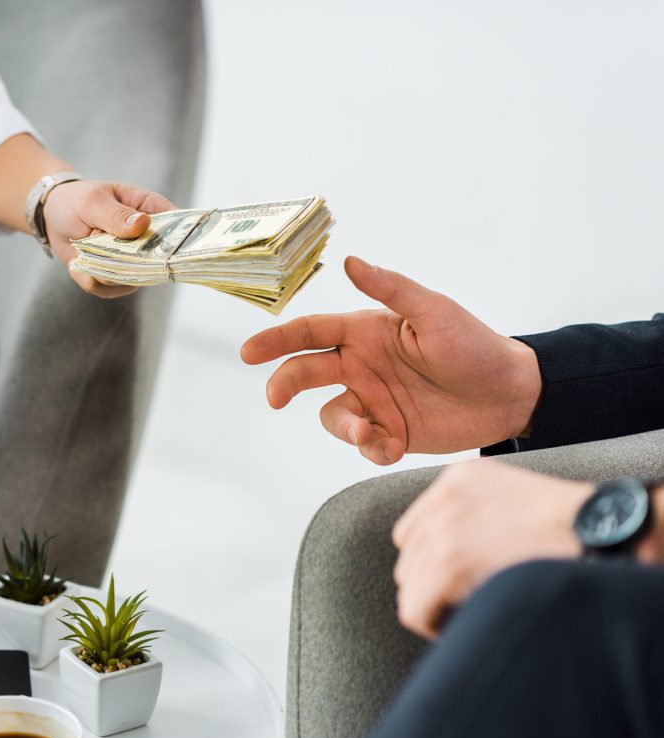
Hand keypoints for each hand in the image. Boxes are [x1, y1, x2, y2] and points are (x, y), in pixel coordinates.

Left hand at [43, 180, 174, 297]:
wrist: (54, 216)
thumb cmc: (78, 200)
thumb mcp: (93, 202)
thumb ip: (116, 215)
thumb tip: (142, 223)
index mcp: (152, 210)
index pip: (179, 228)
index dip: (178, 242)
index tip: (160, 251)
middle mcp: (148, 240)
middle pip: (154, 264)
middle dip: (122, 260)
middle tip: (95, 239)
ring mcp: (133, 262)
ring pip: (127, 281)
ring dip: (100, 269)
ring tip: (84, 247)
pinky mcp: (116, 278)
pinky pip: (106, 290)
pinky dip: (87, 279)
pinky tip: (79, 262)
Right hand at [240, 256, 542, 464]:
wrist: (512, 394)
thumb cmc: (475, 346)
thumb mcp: (434, 312)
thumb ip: (390, 288)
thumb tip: (350, 262)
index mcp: (365, 333)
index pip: (310, 332)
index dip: (276, 340)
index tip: (249, 352)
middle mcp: (362, 366)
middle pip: (306, 373)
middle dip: (284, 384)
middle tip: (274, 397)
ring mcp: (374, 401)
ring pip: (333, 416)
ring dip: (343, 427)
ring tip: (367, 434)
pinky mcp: (390, 433)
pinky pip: (364, 446)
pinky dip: (372, 450)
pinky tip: (391, 448)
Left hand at [393, 459, 588, 637]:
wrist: (602, 532)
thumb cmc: (573, 526)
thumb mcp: (514, 496)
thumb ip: (474, 514)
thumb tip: (439, 556)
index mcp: (458, 477)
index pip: (414, 532)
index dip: (435, 564)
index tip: (463, 583)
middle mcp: (443, 497)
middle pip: (410, 559)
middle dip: (435, 586)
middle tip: (471, 602)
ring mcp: (443, 528)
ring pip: (410, 585)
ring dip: (439, 606)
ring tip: (476, 611)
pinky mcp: (448, 562)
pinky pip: (415, 610)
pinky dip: (436, 625)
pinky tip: (467, 624)